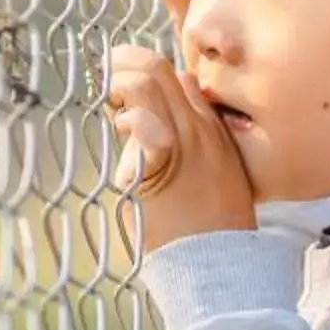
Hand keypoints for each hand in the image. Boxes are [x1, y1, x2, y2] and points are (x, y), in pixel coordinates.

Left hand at [103, 43, 255, 253]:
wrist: (224, 266)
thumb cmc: (215, 229)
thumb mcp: (221, 176)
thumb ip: (202, 142)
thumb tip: (176, 106)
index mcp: (214, 130)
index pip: (178, 79)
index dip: (145, 75)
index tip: (123, 88)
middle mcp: (200, 129)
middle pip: (159, 69)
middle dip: (123, 63)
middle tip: (106, 79)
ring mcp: (183, 143)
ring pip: (147, 83)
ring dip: (118, 83)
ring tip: (108, 103)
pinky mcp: (162, 166)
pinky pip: (144, 125)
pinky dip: (128, 119)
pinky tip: (120, 128)